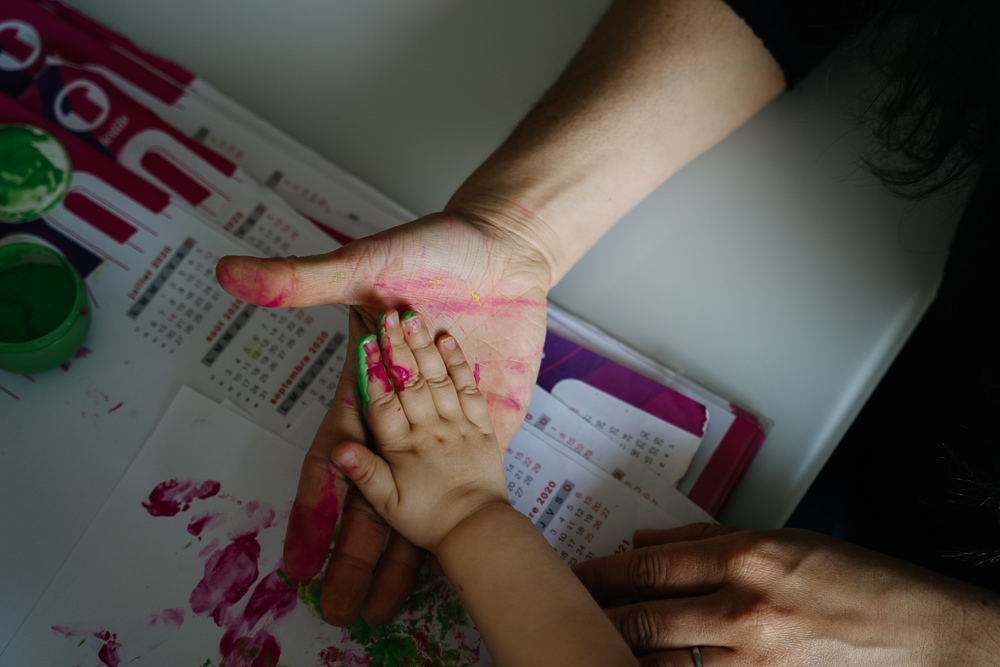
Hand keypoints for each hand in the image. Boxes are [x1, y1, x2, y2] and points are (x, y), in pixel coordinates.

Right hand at [216, 212, 549, 624]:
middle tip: (338, 603)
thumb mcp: (364, 264)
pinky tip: (453, 554)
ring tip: (384, 601)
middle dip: (353, 548)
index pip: (333, 459)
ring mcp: (445, 418)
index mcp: (365, 383)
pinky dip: (460, 514)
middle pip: (372, 491)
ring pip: (417, 494)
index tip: (297, 560)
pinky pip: (468, 475)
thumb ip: (302, 279)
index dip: (314, 509)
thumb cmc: (430, 249)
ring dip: (400, 547)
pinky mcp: (488, 416)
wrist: (504, 248)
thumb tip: (226, 273)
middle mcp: (402, 409)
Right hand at [331, 308, 509, 552]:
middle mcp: (430, 429)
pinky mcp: (482, 426)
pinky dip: (458, 363)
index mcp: (403, 447)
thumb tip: (338, 449)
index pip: (383, 402)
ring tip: (413, 318)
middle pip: (410, 381)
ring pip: (438, 379)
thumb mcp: (388, 504)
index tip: (366, 343)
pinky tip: (448, 341)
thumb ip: (364, 472)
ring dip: (424, 346)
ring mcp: (458, 424)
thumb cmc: (431, 520)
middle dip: (397, 347)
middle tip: (389, 315)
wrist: (480, 530)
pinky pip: (469, 389)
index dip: (373, 371)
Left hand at [572, 523, 999, 665]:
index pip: (650, 566)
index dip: (601, 573)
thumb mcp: (783, 539)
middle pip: (643, 619)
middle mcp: (744, 610)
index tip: (572, 575)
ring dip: (620, 655)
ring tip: (587, 645)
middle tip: (560, 613)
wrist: (922, 635)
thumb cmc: (857, 580)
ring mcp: (754, 662)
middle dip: (595, 617)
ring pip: (660, 664)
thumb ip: (707, 540)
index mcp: (747, 557)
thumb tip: (646, 540)